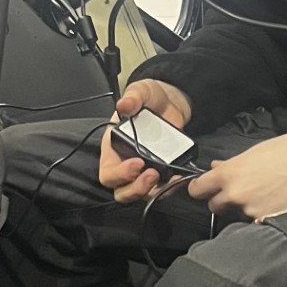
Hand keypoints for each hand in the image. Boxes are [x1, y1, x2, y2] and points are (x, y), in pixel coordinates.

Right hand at [99, 78, 192, 202]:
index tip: (137, 163)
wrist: (171, 101)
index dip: (120, 174)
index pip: (108, 173)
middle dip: (135, 189)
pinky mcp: (161, 172)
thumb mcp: (141, 92)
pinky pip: (161, 189)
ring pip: (141, 194)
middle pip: (121, 191)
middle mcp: (125, 163)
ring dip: (152, 192)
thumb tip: (124, 105)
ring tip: (167, 178)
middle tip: (152, 175)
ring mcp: (143, 170)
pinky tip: (178, 178)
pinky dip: (169, 188)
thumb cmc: (149, 97)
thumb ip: (133, 98)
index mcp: (113, 148)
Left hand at [188, 128, 286, 220]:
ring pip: (238, 214)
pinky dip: (262, 215)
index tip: (204, 188)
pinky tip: (275, 203)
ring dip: (246, 207)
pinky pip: (256, 222)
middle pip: (214, 206)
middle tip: (240, 191)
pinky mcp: (269, 221)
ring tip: (267, 194)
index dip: (200, 188)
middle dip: (223, 200)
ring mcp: (252, 211)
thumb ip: (232, 164)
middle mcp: (236, 195)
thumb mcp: (257, 151)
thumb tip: (216, 168)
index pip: (197, 189)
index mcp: (230, 173)